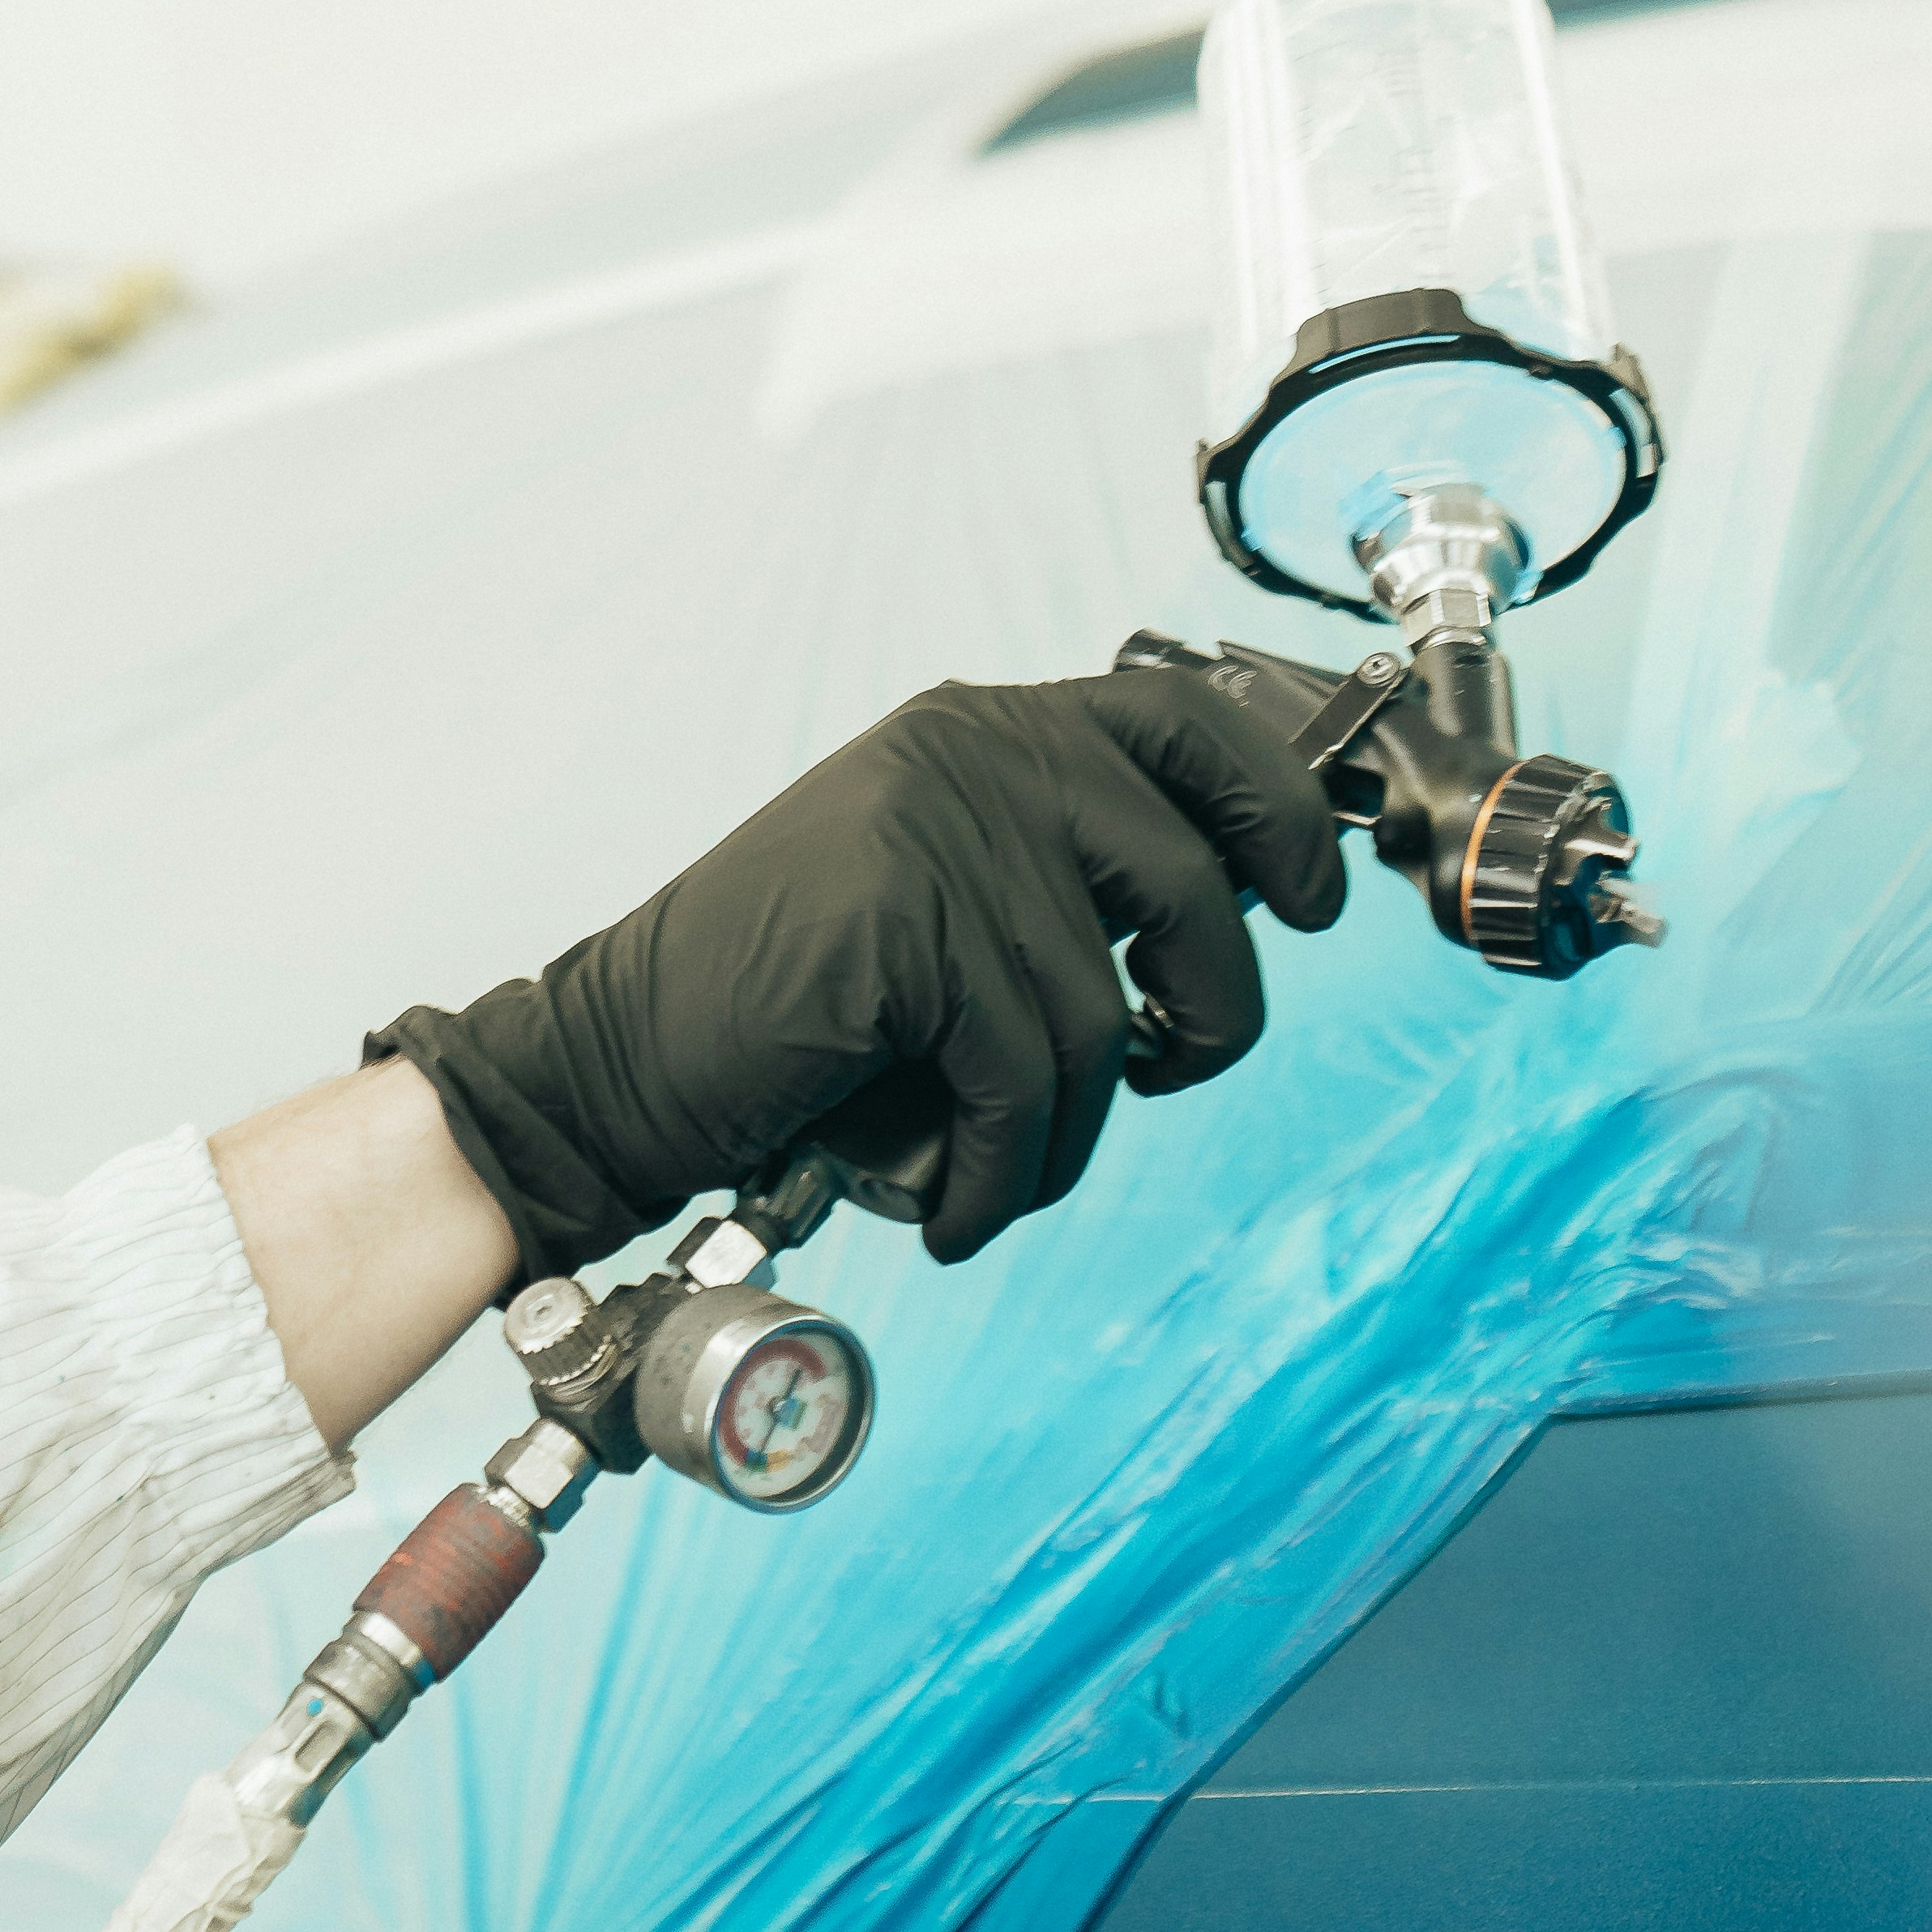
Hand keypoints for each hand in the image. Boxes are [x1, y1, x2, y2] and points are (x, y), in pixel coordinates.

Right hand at [370, 670, 1350, 1275]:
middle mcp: (973, 750)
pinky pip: (1027, 1076)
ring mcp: (938, 829)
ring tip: (1006, 1174)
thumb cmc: (788, 1008)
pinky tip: (963, 1209)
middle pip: (1191, 877)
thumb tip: (1221, 916)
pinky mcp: (905, 923)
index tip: (1312, 896)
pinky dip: (1010, 1172)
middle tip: (1174, 1068)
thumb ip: (1052, 870)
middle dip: (1215, 1003)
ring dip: (1070, 1133)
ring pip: (1103, 1012)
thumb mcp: (935, 893)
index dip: (1279, 806)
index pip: (1187, 722)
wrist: (619, 1061)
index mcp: (988, 726)